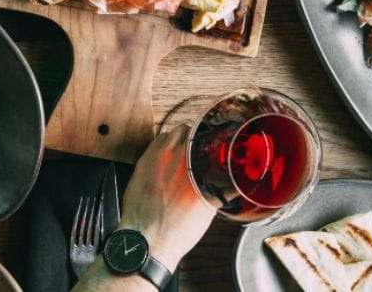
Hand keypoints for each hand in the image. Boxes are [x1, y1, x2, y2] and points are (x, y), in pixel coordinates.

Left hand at [117, 125, 215, 272]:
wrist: (146, 241)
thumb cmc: (175, 230)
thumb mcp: (207, 208)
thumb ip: (219, 188)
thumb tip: (230, 181)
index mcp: (191, 163)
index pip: (202, 132)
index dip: (209, 134)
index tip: (212, 140)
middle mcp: (171, 156)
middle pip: (185, 130)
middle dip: (193, 137)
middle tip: (198, 149)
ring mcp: (153, 158)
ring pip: (168, 135)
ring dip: (176, 140)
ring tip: (181, 154)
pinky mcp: (141, 164)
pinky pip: (154, 146)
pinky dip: (161, 149)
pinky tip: (166, 162)